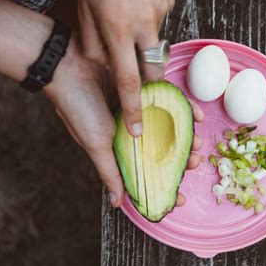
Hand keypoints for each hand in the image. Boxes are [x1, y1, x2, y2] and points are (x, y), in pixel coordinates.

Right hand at [45, 35, 203, 207]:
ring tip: (197, 141)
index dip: (162, 184)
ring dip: (186, 134)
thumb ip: (109, 172)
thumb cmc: (76, 105)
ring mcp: (139, 105)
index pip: (144, 169)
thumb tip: (116, 202)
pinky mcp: (144, 83)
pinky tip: (196, 115)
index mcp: (119, 144)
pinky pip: (169, 97)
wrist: (67, 63)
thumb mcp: (95, 143)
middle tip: (193, 162)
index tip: (180, 198)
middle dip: (180, 158)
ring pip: (169, 124)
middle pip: (161, 147)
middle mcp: (131, 127)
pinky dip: (184, 106)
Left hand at [78, 0, 173, 137]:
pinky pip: (158, 21)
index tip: (138, 132)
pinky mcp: (169, 0)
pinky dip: (147, 19)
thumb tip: (103, 64)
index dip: (132, 110)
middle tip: (139, 82)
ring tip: (125, 14)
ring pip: (153, 44)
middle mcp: (143, 25)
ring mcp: (160, 12)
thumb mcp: (82, 4)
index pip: (127, 81)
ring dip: (141, 42)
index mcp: (117, 28)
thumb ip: (93, 40)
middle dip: (148, 85)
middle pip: (151, 71)